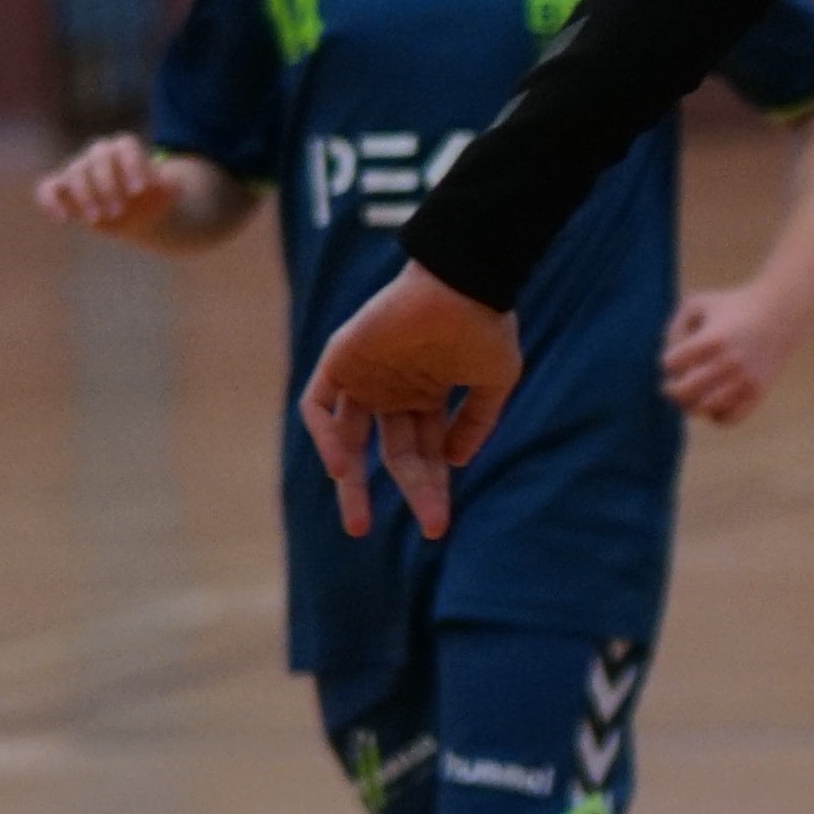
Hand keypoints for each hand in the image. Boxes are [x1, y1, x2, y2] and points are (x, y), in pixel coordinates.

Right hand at [37, 132, 171, 235]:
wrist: (139, 214)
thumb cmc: (153, 201)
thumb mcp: (167, 196)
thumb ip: (168, 188)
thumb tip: (165, 183)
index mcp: (126, 150)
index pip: (125, 146)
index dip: (132, 165)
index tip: (140, 190)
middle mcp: (100, 155)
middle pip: (99, 158)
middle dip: (107, 185)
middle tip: (119, 211)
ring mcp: (80, 169)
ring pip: (75, 173)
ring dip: (84, 196)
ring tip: (97, 220)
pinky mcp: (63, 189)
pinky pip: (48, 188)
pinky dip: (51, 202)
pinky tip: (63, 220)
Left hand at [300, 264, 520, 539]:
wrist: (463, 281)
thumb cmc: (485, 325)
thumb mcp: (494, 381)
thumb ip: (475, 422)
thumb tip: (454, 463)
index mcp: (426, 394)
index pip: (424, 451)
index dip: (430, 488)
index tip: (438, 523)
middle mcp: (392, 389)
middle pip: (391, 453)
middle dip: (399, 492)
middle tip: (398, 533)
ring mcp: (365, 376)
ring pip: (347, 438)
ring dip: (350, 481)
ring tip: (359, 522)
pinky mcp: (341, 359)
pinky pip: (319, 406)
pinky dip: (325, 437)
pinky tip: (343, 467)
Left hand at [660, 283, 807, 424]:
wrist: (778, 314)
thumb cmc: (731, 308)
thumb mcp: (698, 304)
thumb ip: (673, 328)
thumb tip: (668, 366)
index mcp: (712, 339)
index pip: (670, 363)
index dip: (668, 362)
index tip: (678, 357)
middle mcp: (729, 362)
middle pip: (683, 391)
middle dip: (672, 389)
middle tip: (674, 384)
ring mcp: (744, 380)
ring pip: (703, 409)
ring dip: (692, 404)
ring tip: (694, 393)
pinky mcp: (757, 393)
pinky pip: (728, 419)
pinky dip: (715, 415)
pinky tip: (715, 401)